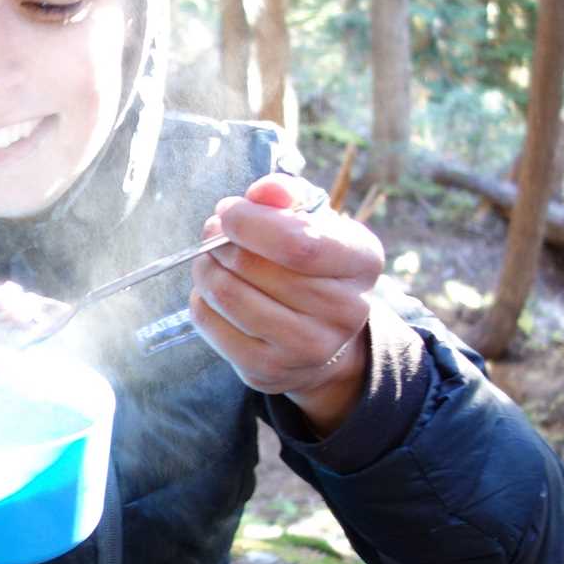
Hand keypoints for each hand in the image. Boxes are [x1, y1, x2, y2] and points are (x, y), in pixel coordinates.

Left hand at [189, 174, 384, 434]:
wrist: (320, 335)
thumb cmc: (310, 262)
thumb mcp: (310, 219)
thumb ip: (286, 196)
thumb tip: (264, 191)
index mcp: (362, 262)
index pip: (298, 243)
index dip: (250, 223)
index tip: (227, 211)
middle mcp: (346, 311)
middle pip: (255, 269)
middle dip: (219, 242)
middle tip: (212, 231)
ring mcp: (308, 349)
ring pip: (229, 297)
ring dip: (205, 268)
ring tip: (209, 258)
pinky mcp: (268, 372)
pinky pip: (211, 324)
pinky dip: (201, 300)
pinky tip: (214, 291)